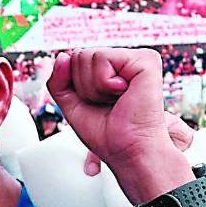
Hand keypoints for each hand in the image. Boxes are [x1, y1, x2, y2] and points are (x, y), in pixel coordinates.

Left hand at [47, 49, 180, 175]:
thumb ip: (59, 80)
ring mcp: (138, 59)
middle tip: (107, 104)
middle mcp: (127, 61)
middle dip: (83, 86)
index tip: (98, 104)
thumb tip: (62, 55)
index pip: (76, 59)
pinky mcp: (146, 60)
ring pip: (87, 55)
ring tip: (116, 100)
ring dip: (93, 87)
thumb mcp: (72, 105)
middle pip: (79, 55)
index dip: (76, 86)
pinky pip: (102, 57)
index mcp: (114, 70)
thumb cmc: (107, 134)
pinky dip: (103, 82)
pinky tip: (124, 92)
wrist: (128, 151)